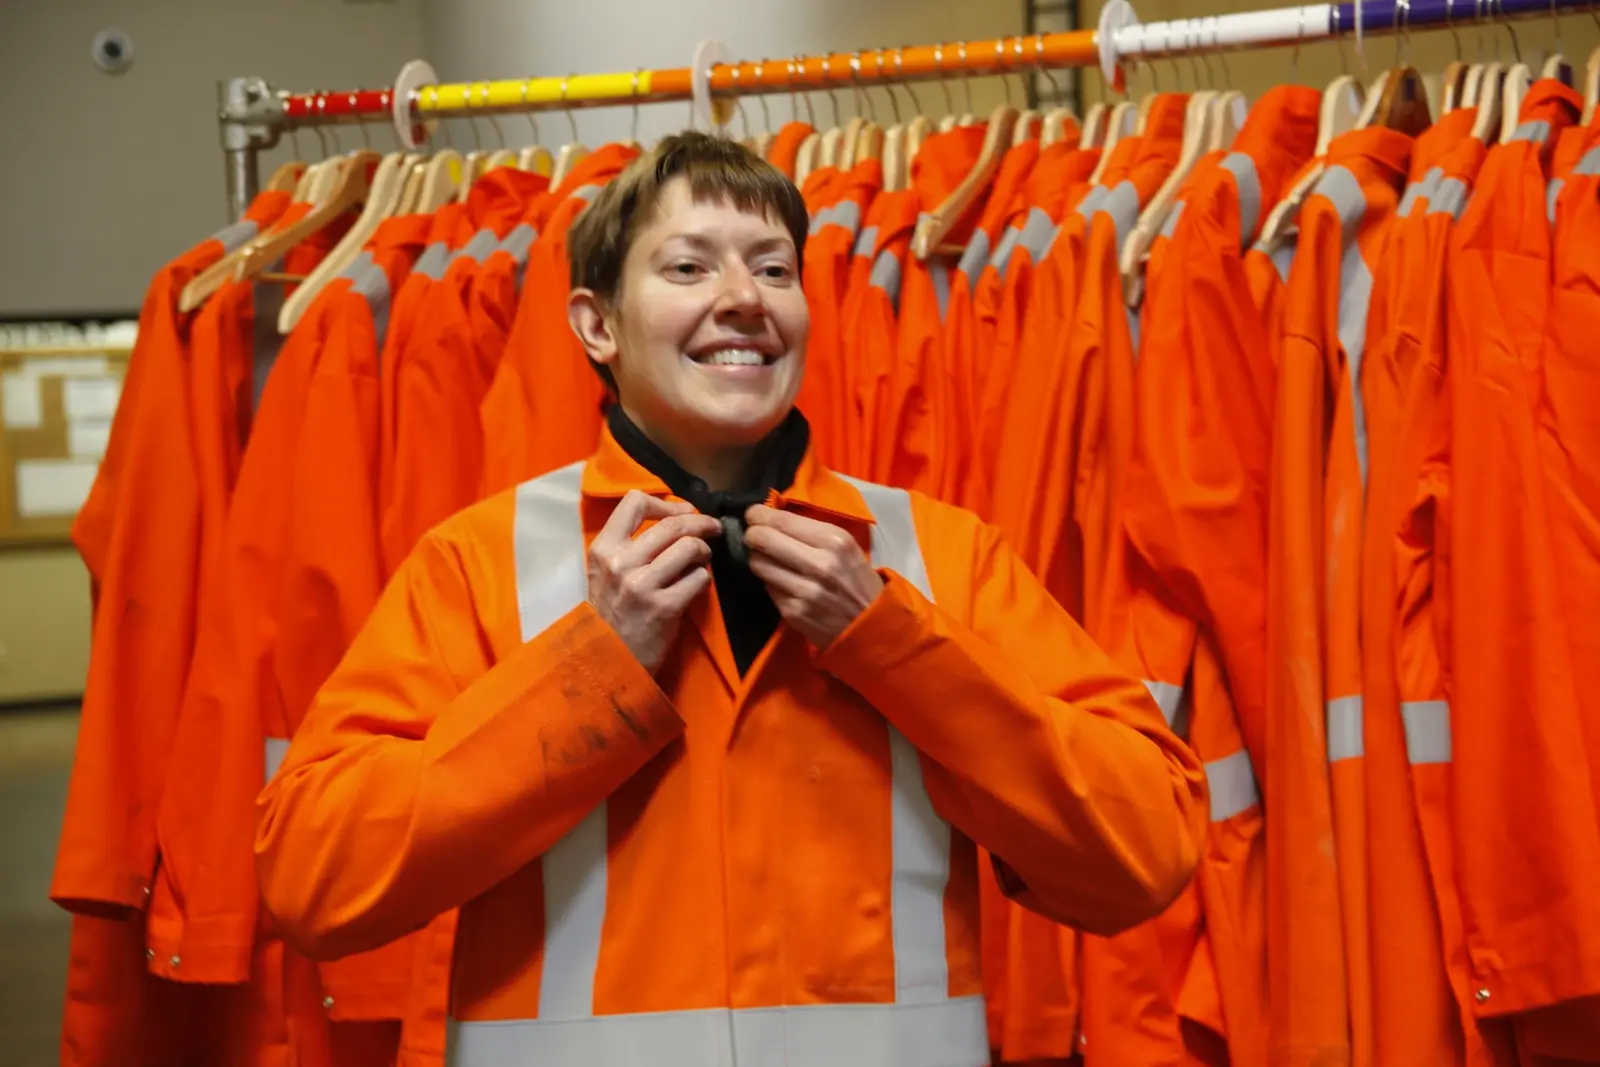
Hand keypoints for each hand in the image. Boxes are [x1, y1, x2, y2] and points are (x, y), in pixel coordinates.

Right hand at [587, 491, 720, 672]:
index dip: (666, 504)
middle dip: (701, 523)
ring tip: (703, 559)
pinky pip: (698, 579)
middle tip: (714, 528)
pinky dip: (703, 579)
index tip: (683, 513)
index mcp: (603, 548)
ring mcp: (641, 585)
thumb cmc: (611, 613)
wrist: (608, 659)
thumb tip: (673, 519)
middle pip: (672, 525)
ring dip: (704, 551)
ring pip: (690, 547)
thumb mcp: (605, 573)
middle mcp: (620, 562)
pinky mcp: (664, 607)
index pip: (634, 502)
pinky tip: (697, 584)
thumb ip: (629, 546)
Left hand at [743, 505, 883, 648]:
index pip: (782, 521)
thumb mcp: (846, 547)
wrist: (870, 626)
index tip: (754, 514)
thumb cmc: (858, 581)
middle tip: (753, 534)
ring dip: (758, 558)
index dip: (759, 515)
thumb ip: (812, 531)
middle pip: (763, 539)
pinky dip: (770, 580)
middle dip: (752, 534)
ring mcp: (803, 591)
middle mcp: (818, 564)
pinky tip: (782, 581)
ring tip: (767, 558)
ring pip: (758, 564)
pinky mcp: (792, 612)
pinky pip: (767, 587)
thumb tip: (774, 517)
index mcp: (834, 541)